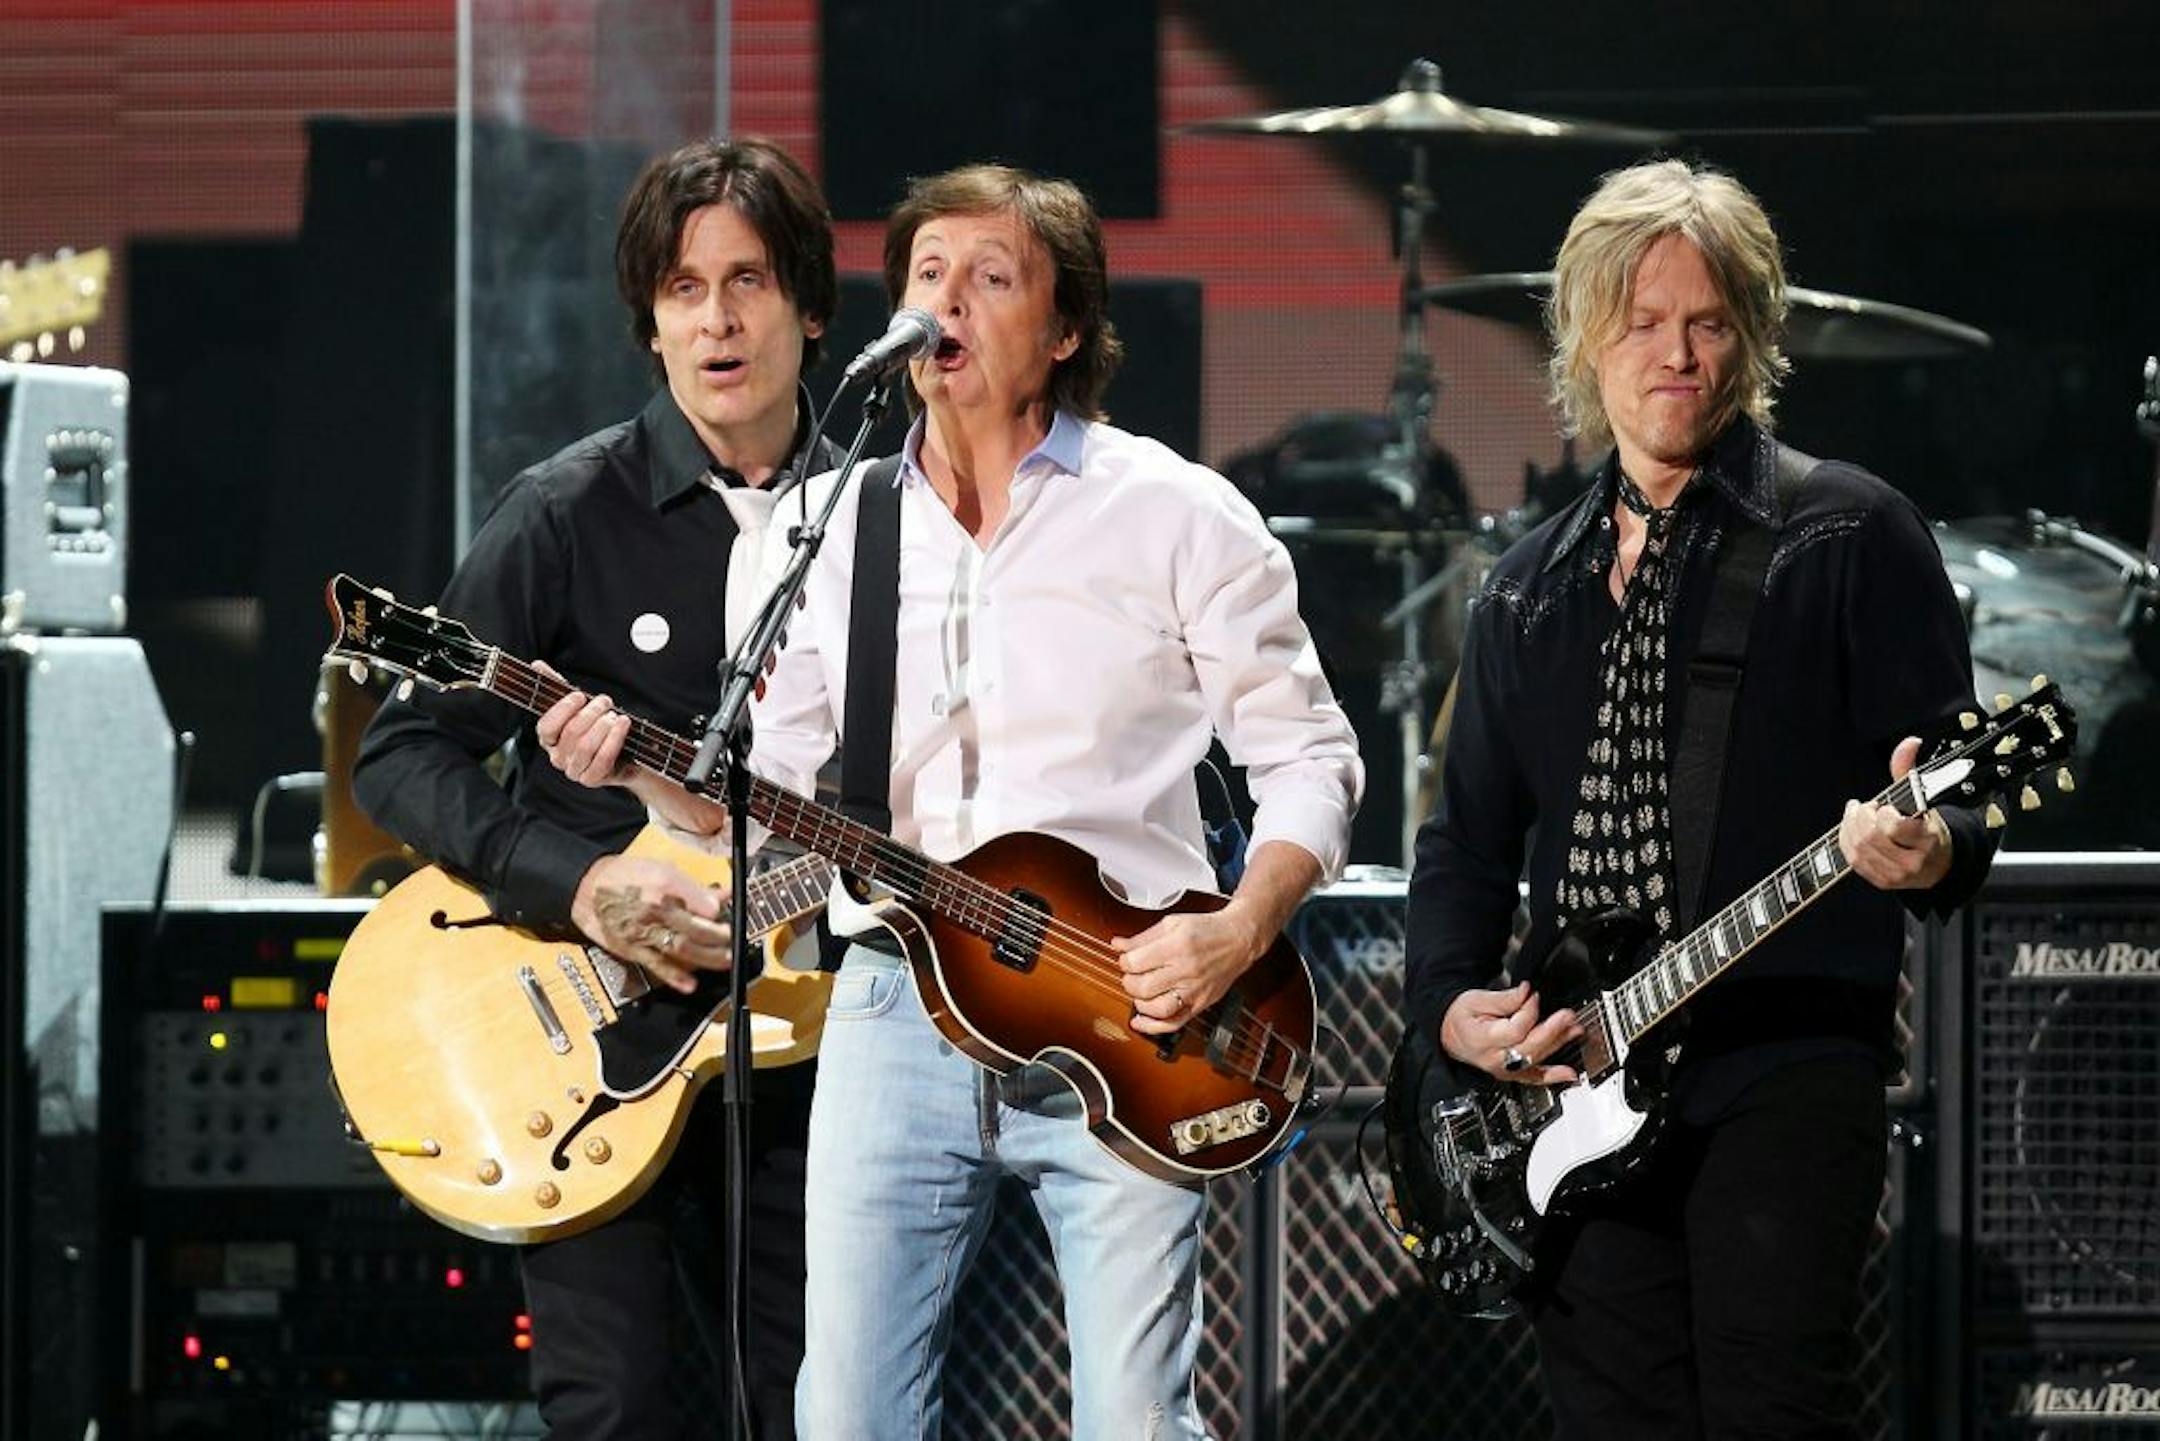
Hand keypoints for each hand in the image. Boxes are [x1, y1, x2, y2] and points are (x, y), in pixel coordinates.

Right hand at [533, 661, 636, 787]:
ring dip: (603, 727)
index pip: (546, 727)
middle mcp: (558, 757)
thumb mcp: (578, 706)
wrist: (624, 754)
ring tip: (614, 715)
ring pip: (585, 747)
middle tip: (605, 701)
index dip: (562, 710)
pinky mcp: (592, 779)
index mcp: (549, 739)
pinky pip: (602, 760)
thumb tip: (537, 665)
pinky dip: (614, 740)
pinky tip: (622, 725)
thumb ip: (556, 687)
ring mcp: (574, 771)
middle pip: (570, 734)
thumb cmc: (596, 727)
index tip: (579, 695)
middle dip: (590, 713)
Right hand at [570, 853, 731, 993]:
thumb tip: (721, 896)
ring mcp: (643, 932)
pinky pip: (656, 965)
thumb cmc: (625, 875)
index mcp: (665, 884)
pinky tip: (691, 985)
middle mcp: (655, 908)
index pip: (703, 904)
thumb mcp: (662, 868)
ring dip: (708, 959)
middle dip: (720, 938)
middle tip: (733, 940)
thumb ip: (693, 886)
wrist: (586, 887)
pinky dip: (675, 977)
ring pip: (682, 948)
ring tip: (726, 960)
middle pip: (696, 929)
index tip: (728, 916)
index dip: (720, 913)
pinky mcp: (632, 949)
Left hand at [1114, 903, 1267, 1036]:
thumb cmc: (1207, 930)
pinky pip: (1175, 1023)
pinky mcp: (1200, 1004)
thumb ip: (1142, 937)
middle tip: (1133, 975)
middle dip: (1129, 982)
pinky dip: (1153, 1027)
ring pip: (1157, 1009)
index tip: (1127, 959)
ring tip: (1140, 993)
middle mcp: (1187, 970)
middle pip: (1143, 987)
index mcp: (1178, 946)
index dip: (1124, 961)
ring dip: (1140, 1003)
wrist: (1239, 940)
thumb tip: (1118, 944)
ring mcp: (1195, 990)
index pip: (1136, 962)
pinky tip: (1141, 1021)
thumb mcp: (1172, 923)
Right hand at [1440, 982, 1581, 1085]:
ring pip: (1535, 1059)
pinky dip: (1553, 1076)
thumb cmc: (1461, 1017)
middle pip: (1529, 1046)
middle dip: (1551, 1029)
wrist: (1450, 1035)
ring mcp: (1504, 1069)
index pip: (1514, 1029)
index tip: (1533, 995)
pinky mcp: (1512, 1073)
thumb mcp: (1475, 999)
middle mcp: (1494, 1059)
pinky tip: (1569, 1074)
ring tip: (1575, 1030)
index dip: (1528, 1011)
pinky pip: (1534, 1078)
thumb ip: (1504, 998)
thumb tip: (1526, 992)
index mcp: (1481, 1039)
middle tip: (1567, 1015)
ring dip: (1558, 1044)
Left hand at [1840, 735, 1951, 891]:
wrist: (1938, 864)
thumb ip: (1909, 771)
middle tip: (1866, 807)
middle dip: (1862, 817)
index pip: (1896, 827)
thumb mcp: (1923, 800)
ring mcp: (1896, 875)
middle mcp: (1913, 861)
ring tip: (1859, 815)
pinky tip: (1851, 828)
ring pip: (1858, 848)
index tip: (1885, 806)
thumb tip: (1910, 742)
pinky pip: (1852, 859)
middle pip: (1871, 837)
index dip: (1884, 813)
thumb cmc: (1927, 829)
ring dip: (1851, 826)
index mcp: (1928, 840)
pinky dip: (1846, 839)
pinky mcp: (1881, 881)